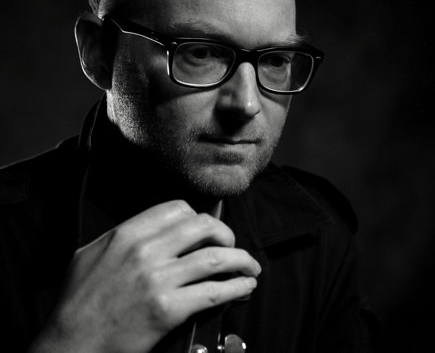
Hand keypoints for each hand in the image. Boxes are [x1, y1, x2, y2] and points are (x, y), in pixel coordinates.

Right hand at [28, 200, 260, 352]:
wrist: (69, 345)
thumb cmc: (77, 302)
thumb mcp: (90, 254)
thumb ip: (123, 236)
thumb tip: (154, 229)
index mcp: (128, 233)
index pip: (178, 209)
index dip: (197, 218)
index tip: (204, 230)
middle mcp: (146, 250)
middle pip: (203, 226)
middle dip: (225, 234)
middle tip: (231, 246)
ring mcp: (158, 279)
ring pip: (215, 257)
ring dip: (241, 260)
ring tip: (250, 267)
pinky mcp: (168, 309)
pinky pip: (213, 291)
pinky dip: (236, 286)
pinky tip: (245, 287)